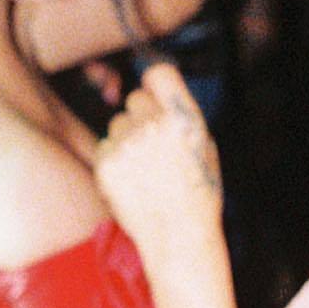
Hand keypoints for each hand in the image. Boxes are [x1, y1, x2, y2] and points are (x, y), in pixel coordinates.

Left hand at [95, 63, 223, 265]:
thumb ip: (180, 115)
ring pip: (117, 125)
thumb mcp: (204, 145)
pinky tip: (132, 182)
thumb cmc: (197, 191)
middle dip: (141, 116)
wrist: (178, 233)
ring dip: (126, 140)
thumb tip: (157, 92)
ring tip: (145, 170)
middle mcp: (154, 125)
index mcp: (183, 117)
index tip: (155, 93)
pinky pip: (105, 147)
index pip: (159, 73)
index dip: (155, 83)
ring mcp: (127, 144)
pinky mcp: (106, 164)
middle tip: (152, 144)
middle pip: (135, 99)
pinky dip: (114, 161)